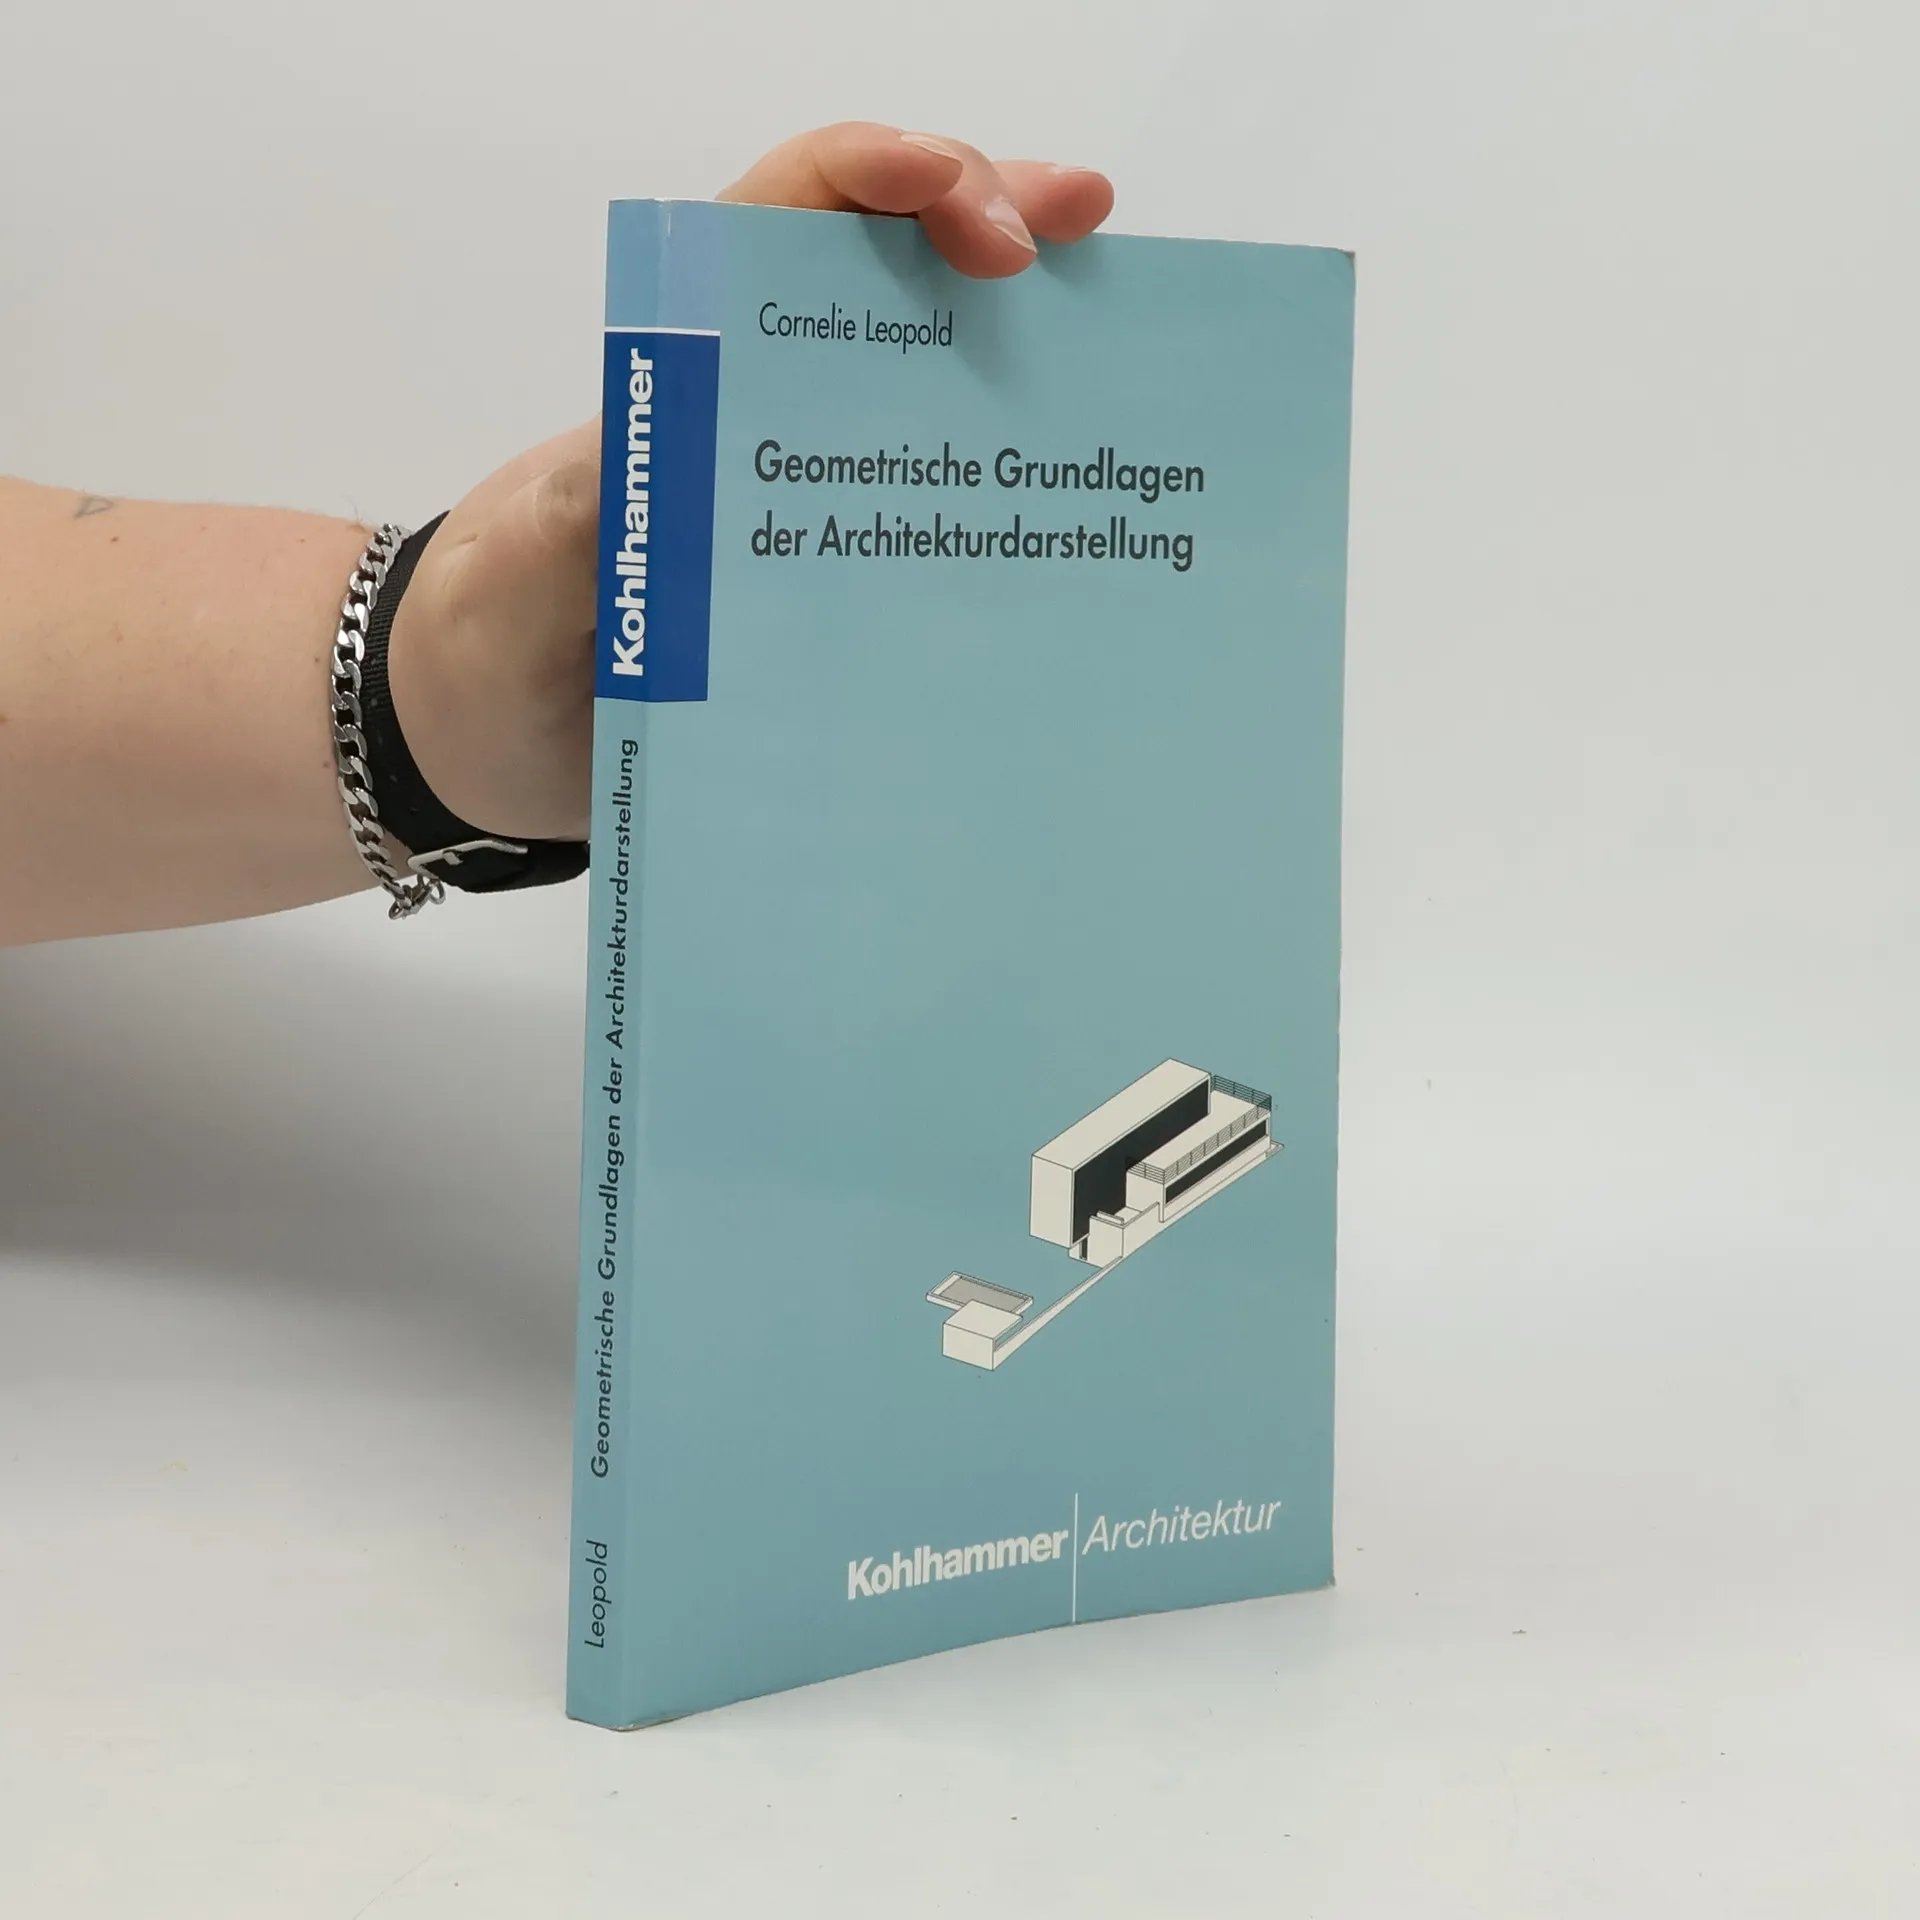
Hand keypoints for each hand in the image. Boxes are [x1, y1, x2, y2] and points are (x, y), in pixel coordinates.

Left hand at [386, 125, 1112, 845]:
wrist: (490, 743)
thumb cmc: (493, 633)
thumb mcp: (526, 572)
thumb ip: (582, 518)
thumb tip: (654, 463)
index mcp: (688, 367)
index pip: (790, 215)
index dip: (884, 180)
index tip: (970, 210)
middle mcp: (765, 411)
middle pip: (890, 278)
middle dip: (994, 223)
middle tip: (1086, 230)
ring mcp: (810, 495)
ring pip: (931, 387)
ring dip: (1028, 348)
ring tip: (1123, 338)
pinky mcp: (833, 585)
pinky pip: (931, 521)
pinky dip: (1008, 498)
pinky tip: (1075, 508)